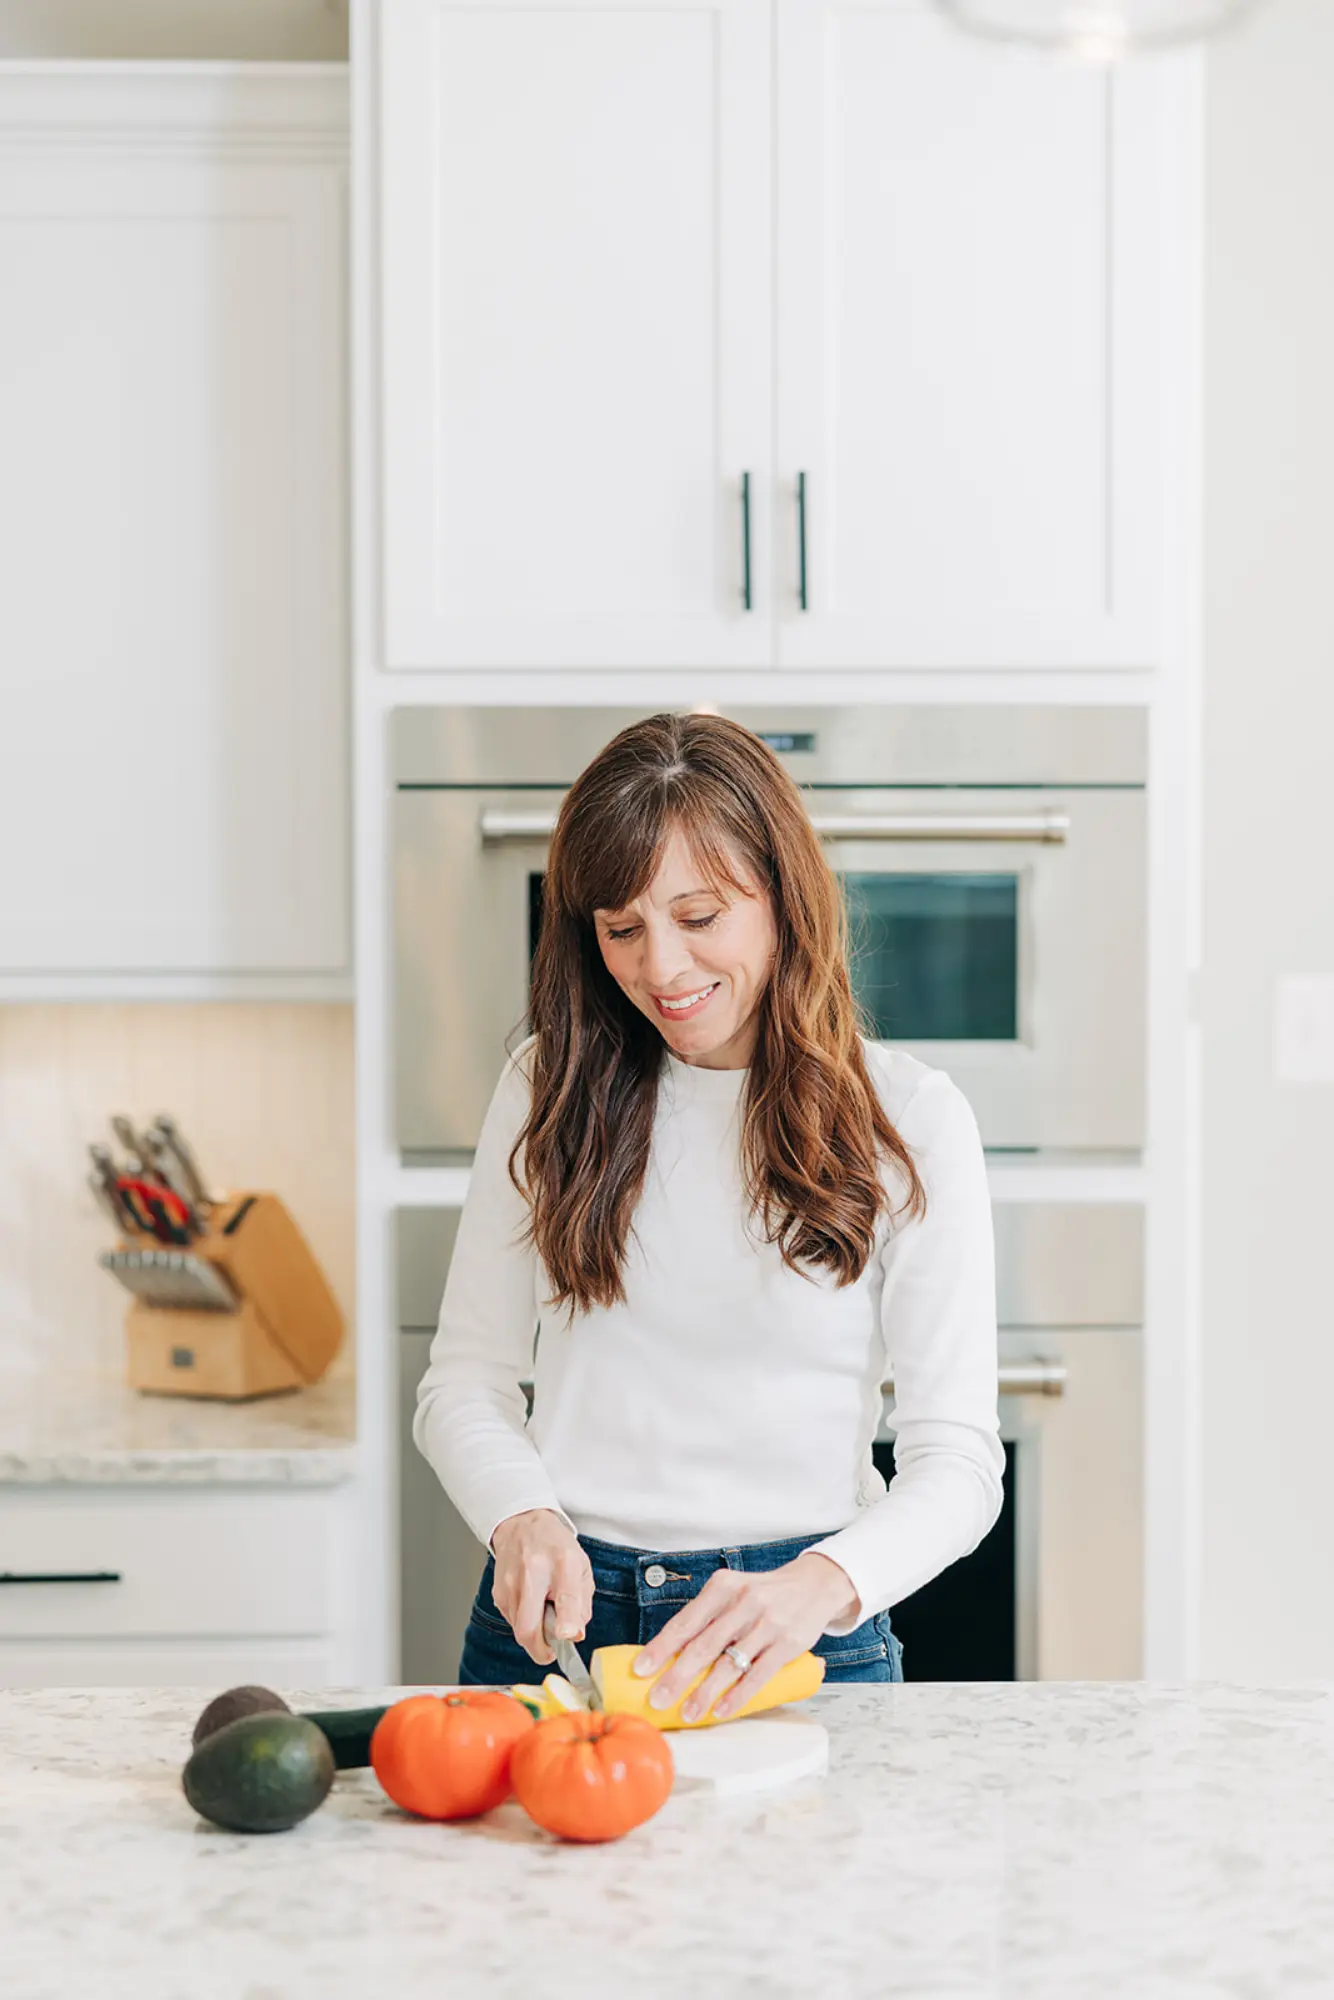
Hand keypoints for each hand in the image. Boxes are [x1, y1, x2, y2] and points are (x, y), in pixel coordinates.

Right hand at [489, 1509, 593, 1666]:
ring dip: (534, 1633)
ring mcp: (511, 1584)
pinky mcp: (498, 1593)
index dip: (566, 1622)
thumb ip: (582, 1604)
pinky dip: (524, 1622)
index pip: (565, 1597)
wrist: (522, 1524)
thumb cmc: (555, 1547)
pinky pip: (512, 1621)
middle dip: (541, 1649)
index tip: (568, 1636)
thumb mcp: (580, 1568)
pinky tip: (531, 1604)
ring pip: (519, 1630)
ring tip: (543, 1612)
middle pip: (529, 1627)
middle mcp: (533, 1573)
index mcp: (562, 1563)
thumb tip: (574, 1635)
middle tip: (552, 1650)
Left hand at [630, 1552, 859, 1722]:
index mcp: (723, 1587)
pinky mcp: (788, 1644)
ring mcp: (767, 1624)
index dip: (661, 1648)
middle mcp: (744, 1602)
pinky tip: (721, 1709)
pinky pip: (758, 1675)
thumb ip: (707, 1617)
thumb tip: (669, 1655)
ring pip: (729, 1664)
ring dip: (705, 1692)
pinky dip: (737, 1695)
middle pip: (703, 1645)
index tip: (640, 1670)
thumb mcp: (733, 1592)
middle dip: (677, 1676)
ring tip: (688, 1713)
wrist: (813, 1585)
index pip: (686, 1621)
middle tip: (657, 1700)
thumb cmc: (763, 1594)